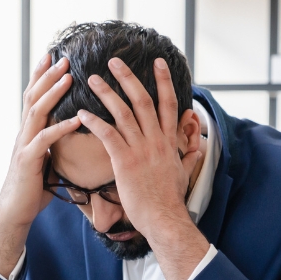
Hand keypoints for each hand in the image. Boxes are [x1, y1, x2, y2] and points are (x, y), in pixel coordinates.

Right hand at [0, 54, 81, 277]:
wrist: (14, 212)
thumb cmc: (32, 189)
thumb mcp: (46, 160)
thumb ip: (54, 145)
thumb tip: (71, 134)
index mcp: (28, 133)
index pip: (33, 98)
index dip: (40, 76)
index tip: (52, 57)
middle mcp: (23, 134)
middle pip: (33, 98)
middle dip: (47, 76)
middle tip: (62, 58)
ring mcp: (23, 146)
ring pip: (36, 113)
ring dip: (53, 94)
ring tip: (68, 78)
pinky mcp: (28, 161)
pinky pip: (44, 140)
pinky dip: (60, 128)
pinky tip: (75, 119)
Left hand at [78, 57, 208, 279]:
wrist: (164, 218)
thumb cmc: (170, 199)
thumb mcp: (184, 173)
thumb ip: (190, 155)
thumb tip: (198, 147)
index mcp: (169, 140)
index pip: (169, 103)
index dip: (163, 81)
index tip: (157, 62)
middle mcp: (156, 140)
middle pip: (144, 100)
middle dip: (129, 78)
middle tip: (114, 61)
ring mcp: (141, 149)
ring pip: (124, 113)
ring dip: (108, 93)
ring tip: (94, 79)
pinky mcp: (125, 162)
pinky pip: (108, 135)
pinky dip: (95, 122)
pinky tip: (82, 113)